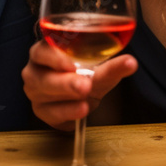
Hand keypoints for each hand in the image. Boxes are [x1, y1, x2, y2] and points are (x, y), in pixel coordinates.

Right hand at [21, 39, 137, 129]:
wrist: (83, 92)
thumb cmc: (85, 71)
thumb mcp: (100, 68)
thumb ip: (112, 66)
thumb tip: (131, 63)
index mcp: (45, 51)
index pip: (42, 51)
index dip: (55, 58)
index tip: (73, 64)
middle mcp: (35, 71)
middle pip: (42, 77)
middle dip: (65, 83)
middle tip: (85, 86)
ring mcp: (35, 93)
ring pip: (44, 97)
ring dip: (67, 101)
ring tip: (85, 104)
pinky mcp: (42, 112)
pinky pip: (52, 114)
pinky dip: (68, 113)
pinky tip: (80, 111)